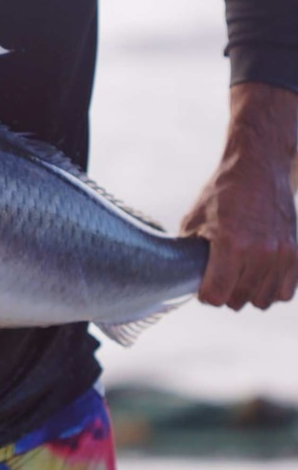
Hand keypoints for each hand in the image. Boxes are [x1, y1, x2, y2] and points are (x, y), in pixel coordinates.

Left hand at [181, 82, 297, 309]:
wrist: (259, 168)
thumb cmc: (222, 193)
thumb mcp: (194, 219)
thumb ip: (189, 252)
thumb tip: (183, 278)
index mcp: (231, 243)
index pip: (216, 296)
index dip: (205, 295)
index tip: (203, 283)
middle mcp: (260, 251)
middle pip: (238, 300)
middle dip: (224, 294)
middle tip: (218, 276)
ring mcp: (281, 253)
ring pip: (262, 300)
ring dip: (247, 294)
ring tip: (237, 276)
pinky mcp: (295, 253)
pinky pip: (284, 292)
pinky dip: (270, 290)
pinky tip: (257, 276)